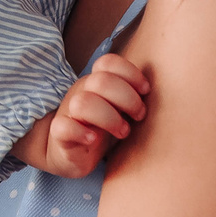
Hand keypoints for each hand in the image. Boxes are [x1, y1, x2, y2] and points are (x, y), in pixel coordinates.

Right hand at [11, 53, 149, 178]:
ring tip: (123, 132)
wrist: (71, 154)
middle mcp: (81, 92)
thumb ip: (131, 96)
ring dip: (109, 118)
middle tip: (139, 116)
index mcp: (95, 82)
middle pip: (100, 81)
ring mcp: (68, 112)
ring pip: (82, 103)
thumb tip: (156, 91)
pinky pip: (63, 127)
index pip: (108, 62)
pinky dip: (80, 133)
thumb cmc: (101, 128)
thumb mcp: (118, 107)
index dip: (130, 73)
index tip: (145, 91)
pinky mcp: (60, 135)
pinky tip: (93, 140)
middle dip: (127, 99)